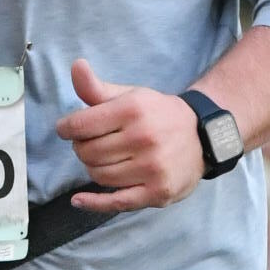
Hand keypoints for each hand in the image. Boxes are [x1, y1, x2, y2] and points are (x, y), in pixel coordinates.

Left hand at [55, 60, 204, 213]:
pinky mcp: (157, 192)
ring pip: (97, 175)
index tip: (66, 129)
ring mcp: (151, 167)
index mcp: (133, 110)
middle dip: (81, 147)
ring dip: (92, 168)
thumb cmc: (157, 115)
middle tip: (91, 143)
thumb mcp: (130, 96)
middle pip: (87, 152)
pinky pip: (115, 202)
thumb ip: (97, 87)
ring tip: (104, 159)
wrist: (203, 137)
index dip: (66, 128)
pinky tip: (79, 200)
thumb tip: (76, 65)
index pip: (80, 125)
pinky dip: (93, 203)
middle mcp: (143, 138)